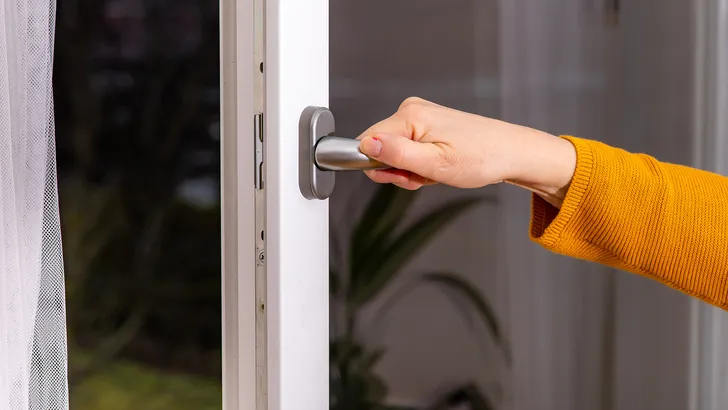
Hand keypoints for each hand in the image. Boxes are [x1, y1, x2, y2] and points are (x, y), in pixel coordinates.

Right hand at [357, 97, 576, 207]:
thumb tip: (367, 146)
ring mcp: (420, 115)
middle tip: (425, 176)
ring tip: (436, 171)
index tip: (406, 175)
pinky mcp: (427, 123)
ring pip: (394, 152)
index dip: (380, 166)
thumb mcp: (435, 165)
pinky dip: (420, 163)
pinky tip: (438, 165)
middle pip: (380, 148)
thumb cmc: (481, 158)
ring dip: (411, 169)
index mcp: (410, 115)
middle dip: (399, 170)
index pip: (367, 142)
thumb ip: (397, 155)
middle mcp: (412, 109)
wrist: (511, 153)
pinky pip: (408, 148)